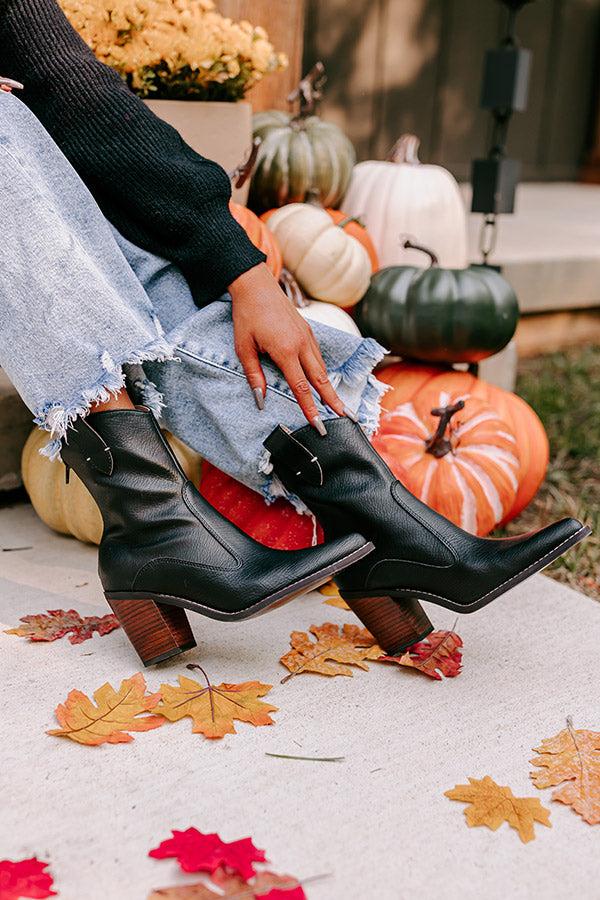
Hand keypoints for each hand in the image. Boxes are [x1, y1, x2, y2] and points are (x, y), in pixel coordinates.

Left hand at [229, 262, 344, 429]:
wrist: (256, 285)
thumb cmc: (247, 315)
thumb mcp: (244, 348)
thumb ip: (254, 375)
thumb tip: (261, 399)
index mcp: (286, 351)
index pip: (301, 387)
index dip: (310, 408)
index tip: (318, 424)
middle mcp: (301, 344)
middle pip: (321, 379)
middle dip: (332, 399)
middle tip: (345, 416)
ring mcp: (307, 336)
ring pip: (321, 367)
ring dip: (329, 386)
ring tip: (336, 403)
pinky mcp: (307, 330)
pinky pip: (318, 355)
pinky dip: (322, 370)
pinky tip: (322, 380)